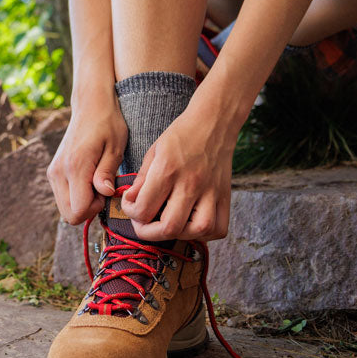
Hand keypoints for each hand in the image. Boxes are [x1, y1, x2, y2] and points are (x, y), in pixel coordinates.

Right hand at [46, 98, 127, 224]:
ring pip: (64, 208)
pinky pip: (62, 196)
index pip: (78, 210)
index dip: (95, 208)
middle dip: (87, 209)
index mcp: (75, 167)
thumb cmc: (108, 124)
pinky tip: (88, 178)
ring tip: (96, 181)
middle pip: (68, 214)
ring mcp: (53, 172)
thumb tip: (104, 193)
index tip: (106, 191)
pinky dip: (75, 195)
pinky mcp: (53, 171)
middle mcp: (59, 172)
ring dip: (81, 202)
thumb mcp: (115, 148)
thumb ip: (107, 173)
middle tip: (102, 188)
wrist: (90, 106)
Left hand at [120, 101, 233, 241]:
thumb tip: (132, 203)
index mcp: (167, 170)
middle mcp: (190, 183)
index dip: (132, 214)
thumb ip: (141, 180)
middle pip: (169, 227)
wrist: (213, 122)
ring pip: (197, 231)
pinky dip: (205, 234)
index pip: (144, 209)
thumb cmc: (180, 135)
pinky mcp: (225, 196)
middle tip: (144, 223)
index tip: (131, 206)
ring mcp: (211, 191)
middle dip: (149, 232)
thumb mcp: (153, 152)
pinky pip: (219, 228)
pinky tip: (192, 225)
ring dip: (179, 235)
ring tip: (168, 224)